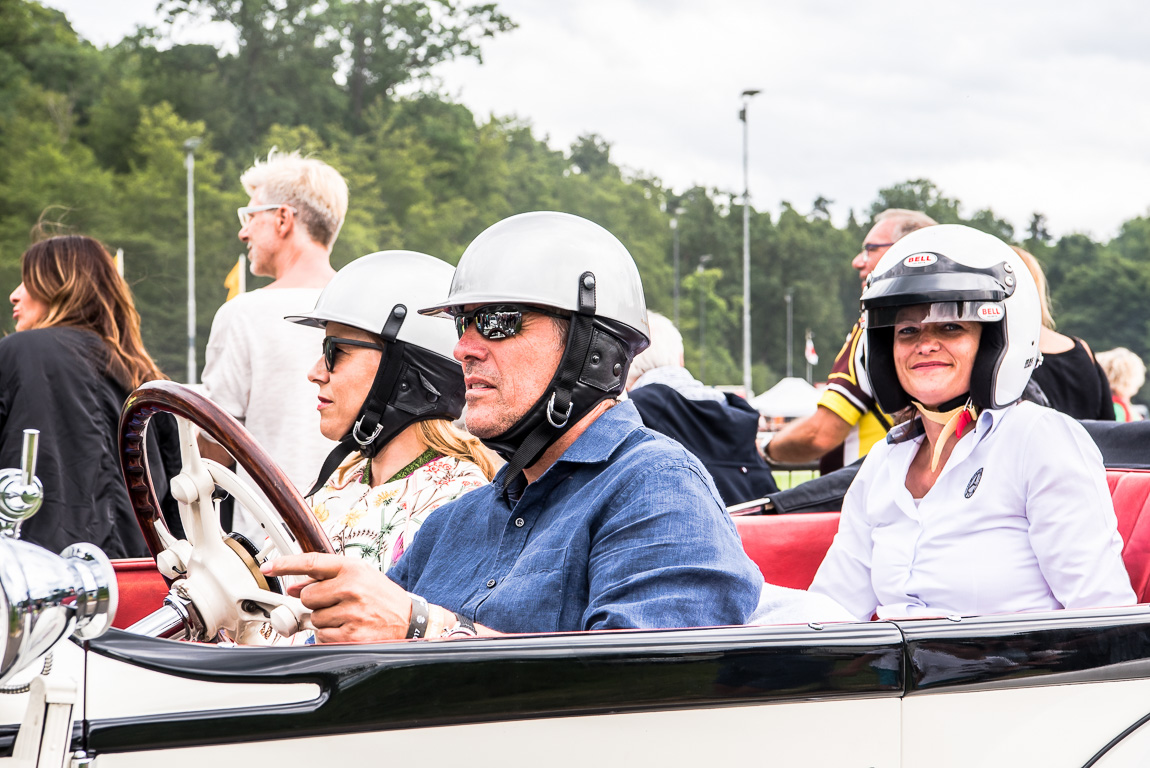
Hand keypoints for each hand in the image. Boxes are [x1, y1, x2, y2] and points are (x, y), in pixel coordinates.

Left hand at [262, 553, 410, 643]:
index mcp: (353, 568)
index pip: (311, 563)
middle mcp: (351, 587)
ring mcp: (351, 612)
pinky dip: (331, 636)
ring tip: (349, 617)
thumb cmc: (383, 598)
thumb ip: (327, 579)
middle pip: (307, 596)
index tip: (269, 567)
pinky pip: (322, 637)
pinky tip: (349, 629)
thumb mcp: (360, 578)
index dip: (286, 564)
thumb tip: (295, 587)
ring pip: (314, 619)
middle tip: (337, 603)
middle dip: (317, 602)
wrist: (412, 620)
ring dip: (326, 621)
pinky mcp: (351, 635)